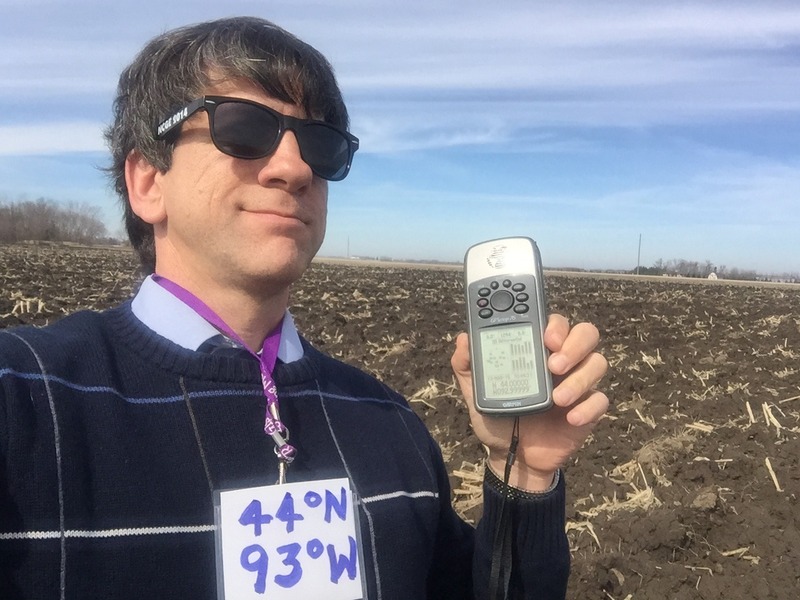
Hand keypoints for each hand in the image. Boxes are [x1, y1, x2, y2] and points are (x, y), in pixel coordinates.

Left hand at [450, 314, 608, 491]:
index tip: (546, 335)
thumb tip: (463, 340)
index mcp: (538, 349)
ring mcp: (578, 384)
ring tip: (557, 397)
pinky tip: (571, 418)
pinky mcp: (588, 410)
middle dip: (574, 344)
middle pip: (586, 334)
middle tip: (554, 364)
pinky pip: (601, 401)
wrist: (512, 456)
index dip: (556, 324)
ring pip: (598, 363)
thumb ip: (467, 365)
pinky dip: (588, 408)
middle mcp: (562, 361)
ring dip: (580, 378)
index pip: (555, 323)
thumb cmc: (498, 416)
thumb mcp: (477, 391)